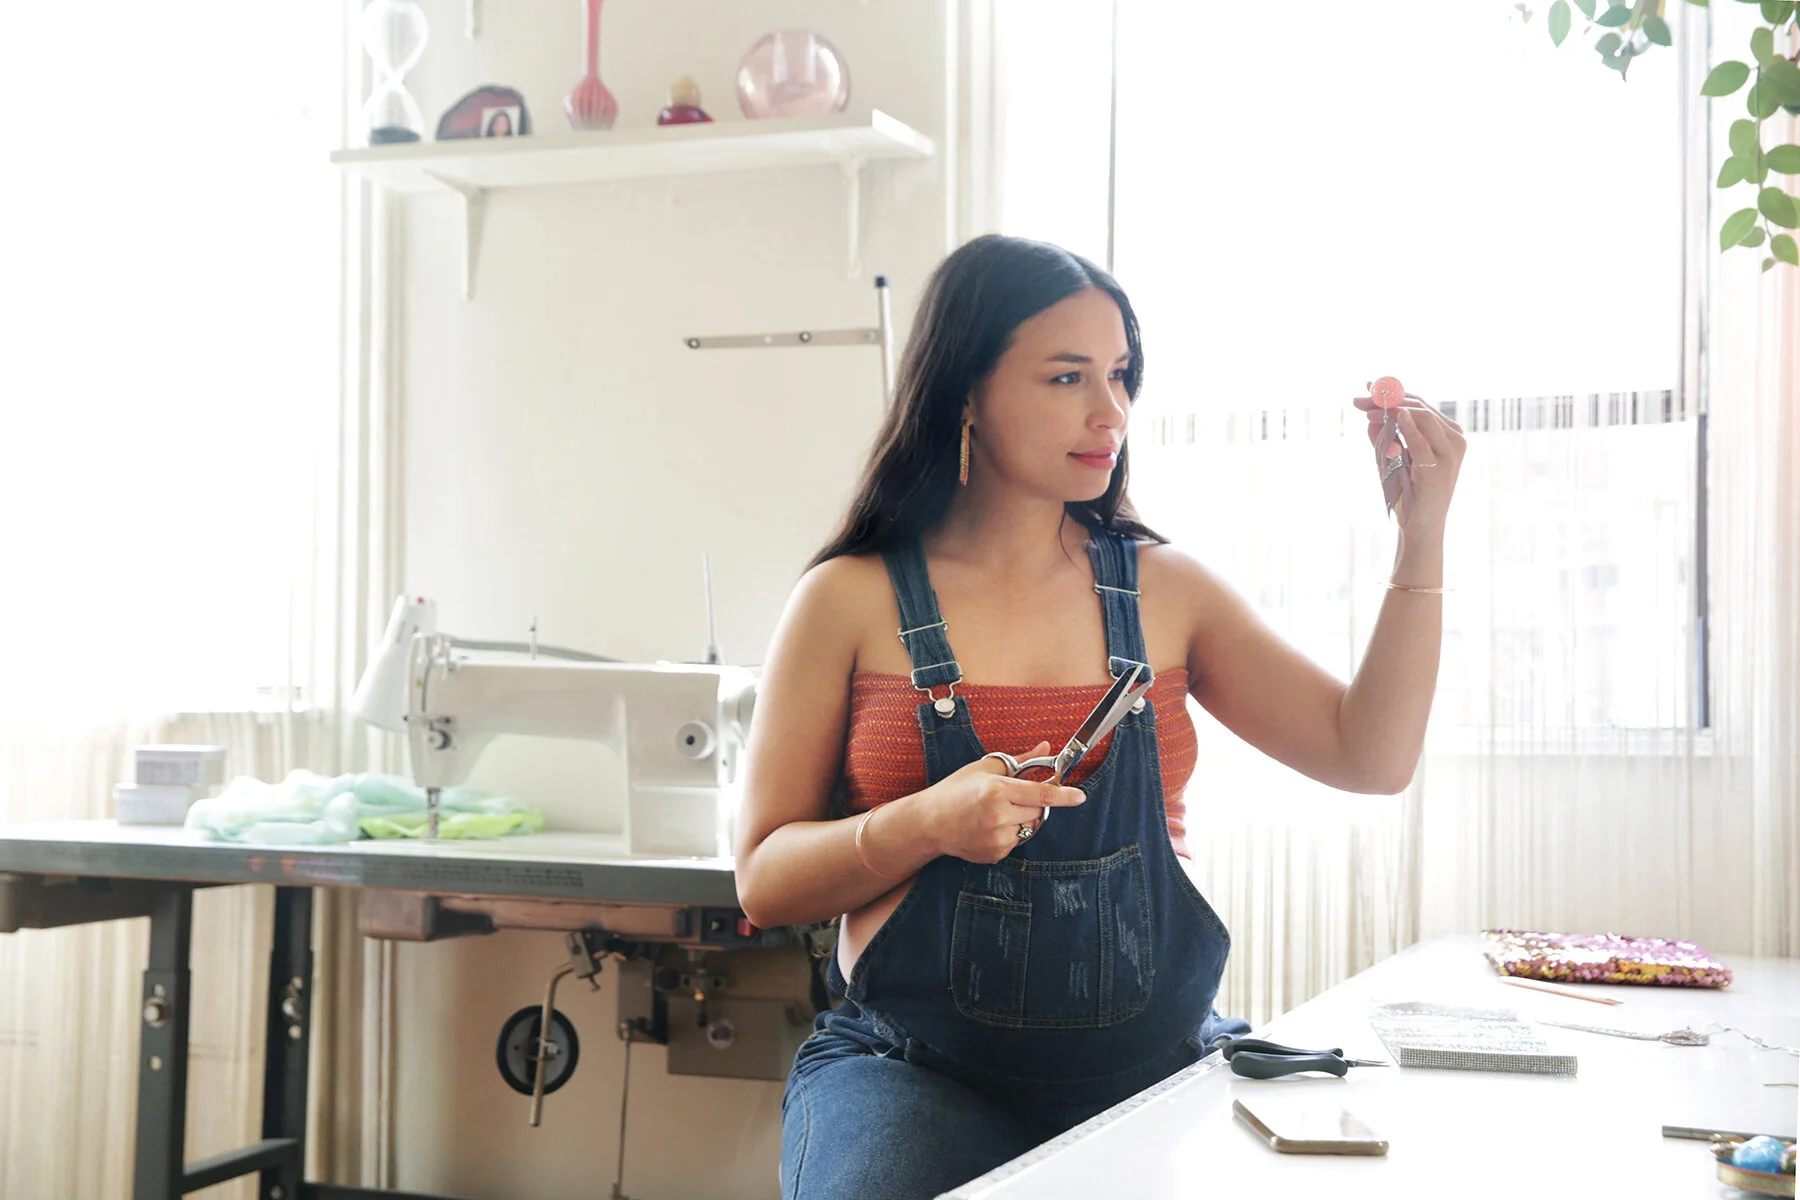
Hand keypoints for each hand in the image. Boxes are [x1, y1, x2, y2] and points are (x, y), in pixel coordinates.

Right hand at [920, 740, 1085, 863]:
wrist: (929, 822)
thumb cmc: (955, 790)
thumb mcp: (984, 768)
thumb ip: (1020, 760)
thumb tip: (1046, 748)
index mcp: (996, 790)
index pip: (1039, 793)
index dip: (1063, 795)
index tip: (1080, 796)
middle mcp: (998, 816)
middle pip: (1038, 810)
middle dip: (1034, 802)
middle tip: (1013, 796)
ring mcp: (997, 838)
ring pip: (1030, 827)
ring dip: (1023, 818)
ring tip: (997, 811)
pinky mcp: (995, 853)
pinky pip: (1017, 841)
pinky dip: (1012, 832)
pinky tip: (990, 826)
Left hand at [1352, 382, 1465, 536]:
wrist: (1420, 524)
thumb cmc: (1407, 491)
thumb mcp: (1392, 457)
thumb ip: (1383, 437)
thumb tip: (1370, 417)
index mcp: (1447, 434)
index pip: (1420, 405)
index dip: (1394, 393)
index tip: (1368, 387)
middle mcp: (1454, 439)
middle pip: (1421, 407)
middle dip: (1389, 399)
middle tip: (1363, 398)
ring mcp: (1450, 452)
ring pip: (1423, 417)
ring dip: (1393, 410)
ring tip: (1369, 411)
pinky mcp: (1440, 467)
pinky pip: (1420, 441)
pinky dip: (1407, 427)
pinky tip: (1394, 416)